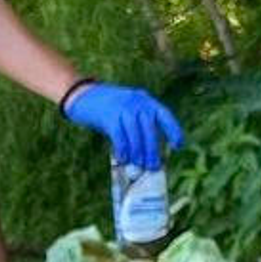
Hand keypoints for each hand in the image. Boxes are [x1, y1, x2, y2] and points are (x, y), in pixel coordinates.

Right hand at [62, 83, 183, 169]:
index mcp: (144, 100)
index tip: (178, 146)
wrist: (81, 95)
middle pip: (149, 129)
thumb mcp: (127, 109)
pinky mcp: (109, 115)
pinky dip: (123, 149)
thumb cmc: (106, 108)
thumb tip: (148, 151)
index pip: (164, 115)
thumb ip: (138, 124)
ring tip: (140, 166)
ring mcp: (122, 107)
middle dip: (153, 149)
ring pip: (136, 134)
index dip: (173, 130)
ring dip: (139, 152)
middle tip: (153, 166)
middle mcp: (136, 102)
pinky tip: (124, 159)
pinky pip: (120, 136)